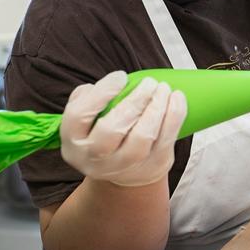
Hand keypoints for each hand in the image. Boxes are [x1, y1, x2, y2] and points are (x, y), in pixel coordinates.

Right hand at [59, 72, 187, 187]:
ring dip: (156, 108)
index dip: (101, 93)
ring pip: (141, 138)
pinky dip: (174, 116)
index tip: (121, 76)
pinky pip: (165, 140)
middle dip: (134, 102)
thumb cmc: (102, 133)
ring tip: (163, 88)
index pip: (79, 116)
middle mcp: (94, 158)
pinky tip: (176, 98)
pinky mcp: (150, 167)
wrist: (121, 172)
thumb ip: (88, 98)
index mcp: (73, 142)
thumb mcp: (86, 119)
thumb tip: (113, 82)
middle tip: (149, 82)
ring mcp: (123, 167)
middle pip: (112, 129)